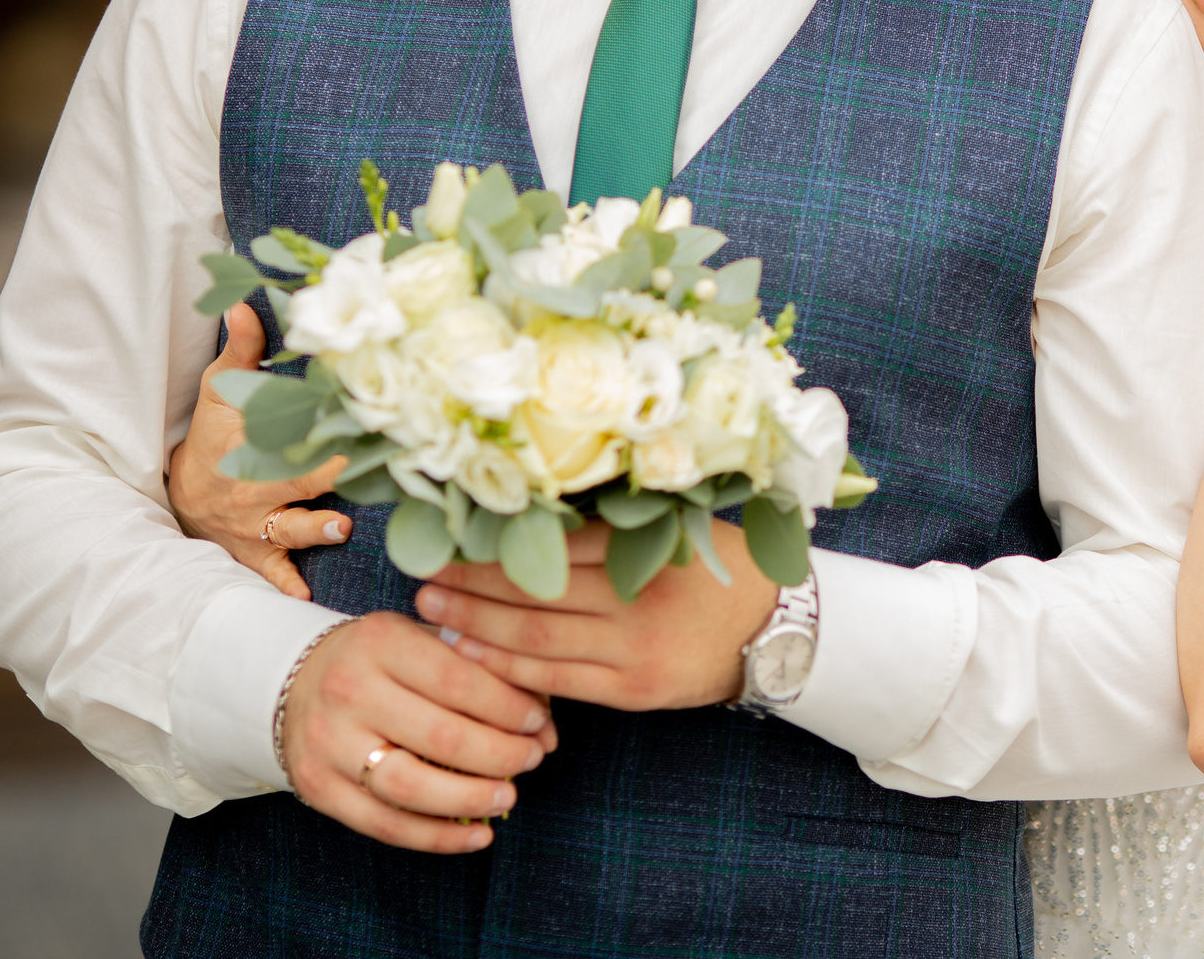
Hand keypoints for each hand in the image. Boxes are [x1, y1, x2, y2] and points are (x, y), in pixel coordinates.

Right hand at [168, 304, 350, 600]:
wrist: (179, 492)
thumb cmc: (208, 438)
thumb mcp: (217, 392)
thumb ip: (237, 350)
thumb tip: (242, 303)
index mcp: (253, 450)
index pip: (295, 440)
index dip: (326, 434)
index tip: (359, 425)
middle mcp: (256, 492)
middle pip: (295, 485)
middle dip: (325, 479)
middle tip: (353, 471)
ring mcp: (255, 527)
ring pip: (285, 531)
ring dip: (311, 530)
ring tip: (337, 527)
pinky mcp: (254, 553)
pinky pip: (269, 574)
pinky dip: (284, 587)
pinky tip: (306, 599)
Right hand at [283, 611, 560, 852]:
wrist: (297, 681)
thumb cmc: (383, 661)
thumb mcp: (424, 642)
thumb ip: (485, 673)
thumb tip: (547, 726)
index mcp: (380, 641)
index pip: (459, 680)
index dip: (509, 708)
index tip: (540, 721)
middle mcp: (348, 689)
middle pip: (441, 737)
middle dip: (500, 755)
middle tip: (532, 758)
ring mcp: (328, 743)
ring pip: (411, 788)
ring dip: (472, 800)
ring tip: (509, 796)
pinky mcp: (318, 788)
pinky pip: (384, 825)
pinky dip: (438, 839)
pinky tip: (478, 836)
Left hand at [414, 521, 778, 710]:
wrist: (779, 631)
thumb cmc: (722, 570)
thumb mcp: (681, 532)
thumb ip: (617, 527)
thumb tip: (531, 511)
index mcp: (650, 549)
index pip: (559, 543)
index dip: (500, 540)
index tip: (452, 533)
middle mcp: (640, 599)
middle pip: (539, 589)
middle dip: (472, 583)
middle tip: (423, 574)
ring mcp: (635, 650)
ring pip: (539, 638)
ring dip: (478, 626)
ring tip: (432, 613)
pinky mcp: (634, 691)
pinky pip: (559, 681)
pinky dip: (511, 668)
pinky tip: (472, 656)